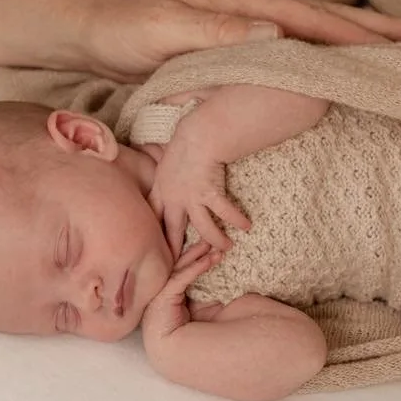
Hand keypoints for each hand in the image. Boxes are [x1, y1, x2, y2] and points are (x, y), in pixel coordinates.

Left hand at [80, 0, 400, 79]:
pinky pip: (299, 48)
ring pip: (321, 33)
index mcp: (247, 4)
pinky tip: (342, 70)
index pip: (320, 22)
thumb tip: (279, 34)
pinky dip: (330, 56)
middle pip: (334, 20)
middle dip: (384, 31)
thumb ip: (217, 31)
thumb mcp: (163, 31)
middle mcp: (256, 9)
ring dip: (364, 42)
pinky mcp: (239, 42)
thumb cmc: (122, 29)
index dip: (367, 36)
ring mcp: (250, 23)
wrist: (89, 26)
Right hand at [140, 242, 222, 339]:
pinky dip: (194, 269)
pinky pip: (178, 280)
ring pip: (177, 270)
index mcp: (168, 299)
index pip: (180, 271)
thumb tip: (219, 273)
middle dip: (195, 253)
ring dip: (196, 257)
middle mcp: (160, 297)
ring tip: (212, 246)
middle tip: (211, 240)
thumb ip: (207, 292)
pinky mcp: (159, 301)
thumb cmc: (198, 338)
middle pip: (178, 268)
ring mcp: (157, 299)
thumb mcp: (205, 309)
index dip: (195, 258)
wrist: (188, 358)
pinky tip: (208, 260)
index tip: (210, 246)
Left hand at [148, 133, 250, 256]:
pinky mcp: (210, 194)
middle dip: (176, 250)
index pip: (154, 216)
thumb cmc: (185, 140)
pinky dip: (236, 219)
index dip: (155, 233)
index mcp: (161, 188)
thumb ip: (166, 169)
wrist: (198, 135)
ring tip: (226, 247)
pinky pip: (224, 212)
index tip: (157, 246)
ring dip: (215, 239)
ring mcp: (192, 198)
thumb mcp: (166, 157)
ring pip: (203, 228)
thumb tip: (165, 166)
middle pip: (173, 230)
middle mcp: (174, 197)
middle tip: (180, 266)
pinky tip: (247, 226)